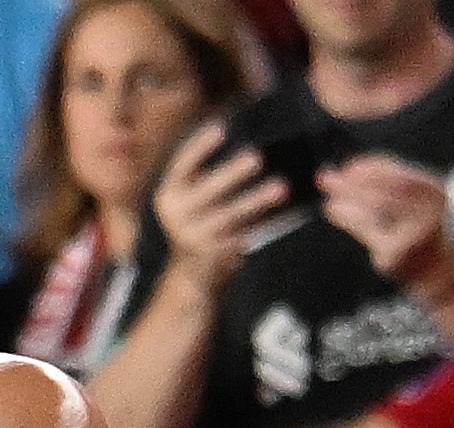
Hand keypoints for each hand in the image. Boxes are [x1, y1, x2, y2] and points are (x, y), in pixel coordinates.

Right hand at [154, 120, 286, 292]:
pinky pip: (244, 235)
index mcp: (169, 194)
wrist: (190, 273)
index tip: (222, 127)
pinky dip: (265, 224)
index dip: (200, 146)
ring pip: (229, 215)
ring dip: (256, 200)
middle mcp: (176, 216)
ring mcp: (194, 238)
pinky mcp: (214, 255)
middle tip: (256, 157)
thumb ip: (205, 171)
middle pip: (208, 191)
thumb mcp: (191, 194)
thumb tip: (246, 133)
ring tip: (281, 188)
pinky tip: (285, 214)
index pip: (182, 164)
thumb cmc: (198, 219)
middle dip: (232, 173)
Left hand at [317, 155, 453, 298]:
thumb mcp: (403, 205)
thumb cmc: (415, 233)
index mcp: (432, 190)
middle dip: (353, 182)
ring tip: (328, 195)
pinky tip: (334, 210)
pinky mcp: (399, 251)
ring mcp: (415, 230)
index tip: (348, 167)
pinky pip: (368, 230)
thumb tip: (341, 174)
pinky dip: (349, 217)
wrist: (434, 270)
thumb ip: (375, 189)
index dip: (371, 166)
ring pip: (376, 206)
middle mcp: (428, 207)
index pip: (397, 172)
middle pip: (384, 188)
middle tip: (327, 178)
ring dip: (349, 198)